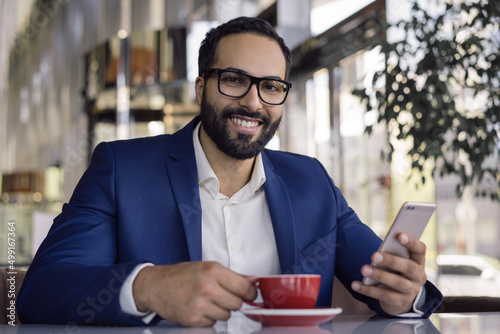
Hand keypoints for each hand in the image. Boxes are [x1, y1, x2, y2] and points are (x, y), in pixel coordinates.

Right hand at [132, 261, 257, 325]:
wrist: (156, 286)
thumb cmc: (181, 275)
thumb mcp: (207, 268)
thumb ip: (233, 276)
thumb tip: (254, 280)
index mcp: (213, 271)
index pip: (245, 288)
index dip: (250, 293)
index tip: (249, 295)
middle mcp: (208, 287)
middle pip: (237, 304)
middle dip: (233, 301)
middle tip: (222, 296)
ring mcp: (200, 305)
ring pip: (226, 315)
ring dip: (220, 310)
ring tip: (207, 301)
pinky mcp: (193, 319)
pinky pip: (213, 323)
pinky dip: (208, 318)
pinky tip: (198, 308)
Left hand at [351, 233, 427, 314]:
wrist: (401, 298)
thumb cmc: (396, 271)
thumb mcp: (398, 261)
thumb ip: (393, 253)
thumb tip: (379, 250)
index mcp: (418, 261)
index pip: (420, 250)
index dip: (412, 242)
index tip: (399, 235)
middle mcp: (419, 276)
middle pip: (408, 267)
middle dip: (391, 260)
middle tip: (374, 255)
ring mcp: (411, 290)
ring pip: (397, 282)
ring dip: (379, 275)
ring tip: (363, 269)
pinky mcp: (400, 302)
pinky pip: (384, 296)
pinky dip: (368, 290)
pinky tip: (356, 284)